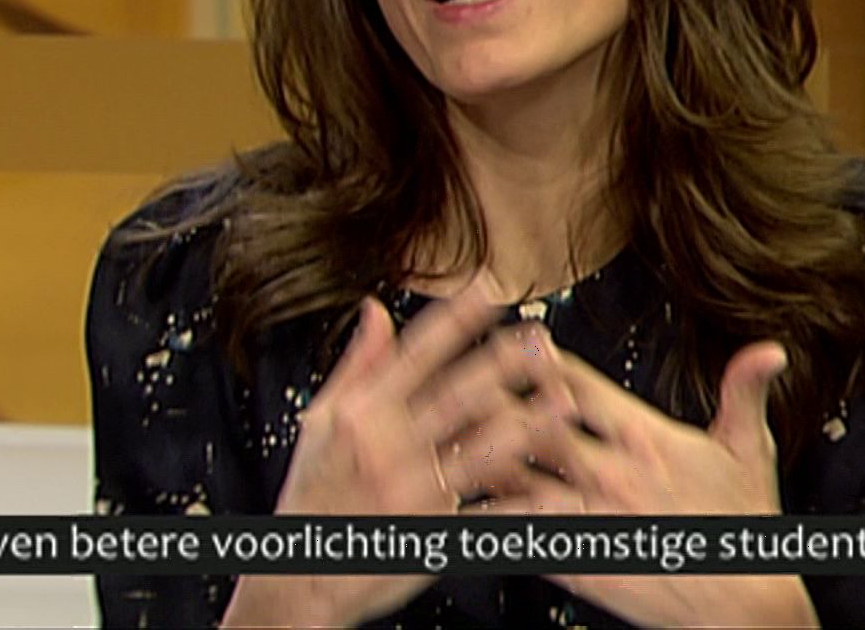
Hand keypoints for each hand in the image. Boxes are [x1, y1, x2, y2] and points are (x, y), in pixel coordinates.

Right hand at [224, 283, 524, 626]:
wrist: (299, 575)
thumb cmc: (312, 496)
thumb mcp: (319, 423)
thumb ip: (356, 365)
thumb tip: (375, 310)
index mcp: (362, 414)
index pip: (416, 354)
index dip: (456, 319)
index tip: (490, 290)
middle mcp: (389, 448)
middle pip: (458, 394)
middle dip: (505, 364)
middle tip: (543, 342)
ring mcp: (413, 492)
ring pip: (481, 451)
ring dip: (528, 427)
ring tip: (565, 405)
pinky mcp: (431, 535)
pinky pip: (488, 518)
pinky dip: (526, 508)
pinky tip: (558, 495)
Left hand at [468, 339, 818, 627]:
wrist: (743, 608)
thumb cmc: (740, 530)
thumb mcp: (749, 452)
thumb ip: (745, 393)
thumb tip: (768, 350)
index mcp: (645, 437)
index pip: (576, 384)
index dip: (537, 358)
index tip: (507, 337)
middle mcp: (610, 472)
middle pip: (531, 422)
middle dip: (490, 399)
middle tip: (452, 380)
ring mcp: (589, 517)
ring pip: (514, 476)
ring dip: (476, 456)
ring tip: (437, 438)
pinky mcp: (576, 560)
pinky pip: (516, 535)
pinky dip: (482, 518)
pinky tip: (450, 507)